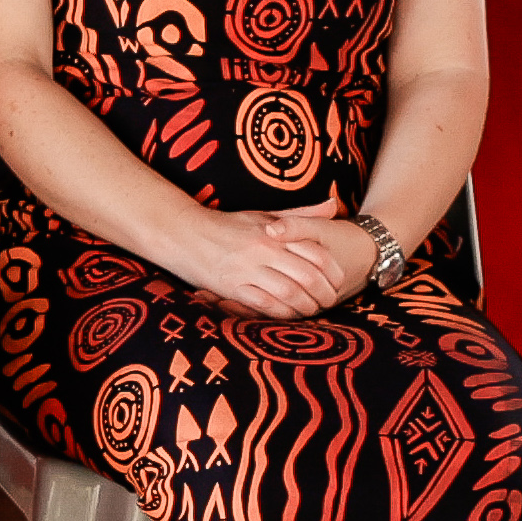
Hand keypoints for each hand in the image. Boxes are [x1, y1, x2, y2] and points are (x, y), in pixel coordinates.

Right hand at [186, 202, 377, 322]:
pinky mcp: (231, 287)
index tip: (338, 281)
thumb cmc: (227, 224)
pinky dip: (281, 314)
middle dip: (324, 293)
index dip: (333, 271)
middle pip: (307, 277)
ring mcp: (247, 269)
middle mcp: (263, 249)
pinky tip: (289, 315)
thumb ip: (299, 214)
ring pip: (289, 293)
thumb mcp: (263, 214)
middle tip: (330, 301)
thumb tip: (332, 205)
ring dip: (306, 307)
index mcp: (273, 232)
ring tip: (312, 310)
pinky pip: (264, 305)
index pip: (316, 253)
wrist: (183, 233)